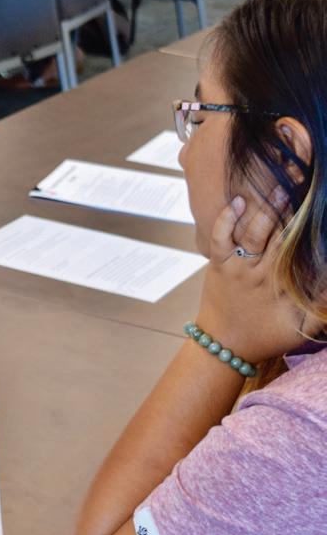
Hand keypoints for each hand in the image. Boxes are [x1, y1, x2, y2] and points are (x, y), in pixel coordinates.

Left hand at [196, 189, 309, 362]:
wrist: (225, 345)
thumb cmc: (266, 336)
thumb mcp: (301, 327)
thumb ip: (321, 306)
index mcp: (284, 287)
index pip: (302, 254)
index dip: (312, 234)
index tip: (320, 217)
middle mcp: (261, 274)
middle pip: (281, 238)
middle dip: (295, 214)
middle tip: (305, 188)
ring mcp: (238, 267)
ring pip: (254, 234)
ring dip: (267, 211)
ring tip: (281, 190)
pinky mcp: (218, 263)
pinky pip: (220, 238)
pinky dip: (226, 219)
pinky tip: (237, 201)